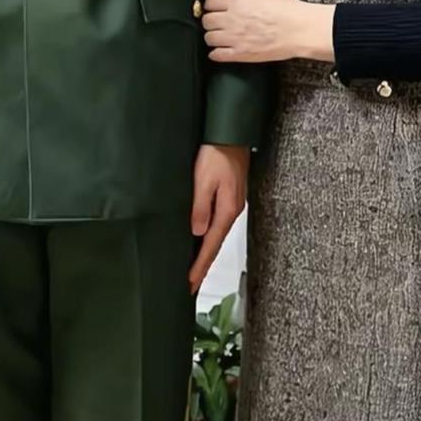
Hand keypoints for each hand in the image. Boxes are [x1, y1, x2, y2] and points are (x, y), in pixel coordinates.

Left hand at [189, 142, 249, 292]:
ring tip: (193, 270)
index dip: (199, 266)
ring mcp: (230, 205)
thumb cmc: (217, 153)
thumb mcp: (204, 180)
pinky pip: (215, 224)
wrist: (230, 135)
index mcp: (227, 211)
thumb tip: (197, 232)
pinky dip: (207, 238)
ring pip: (215, 236)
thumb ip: (200, 207)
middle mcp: (231, 211)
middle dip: (202, 266)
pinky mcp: (227, 198)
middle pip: (214, 245)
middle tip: (190, 285)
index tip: (189, 284)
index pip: (210, 246)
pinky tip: (200, 241)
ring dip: (204, 253)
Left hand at [203, 0, 334, 63]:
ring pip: (209, 38)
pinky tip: (221, 50)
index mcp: (236, 0)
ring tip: (221, 36)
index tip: (216, 7)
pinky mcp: (239, 53)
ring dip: (213, 37)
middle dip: (211, 21)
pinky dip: (216, 54)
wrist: (299, 30)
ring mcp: (234, 37)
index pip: (209, 1)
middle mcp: (231, 18)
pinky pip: (217, 55)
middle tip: (218, 22)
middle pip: (206, 20)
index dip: (212, 4)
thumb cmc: (285, 9)